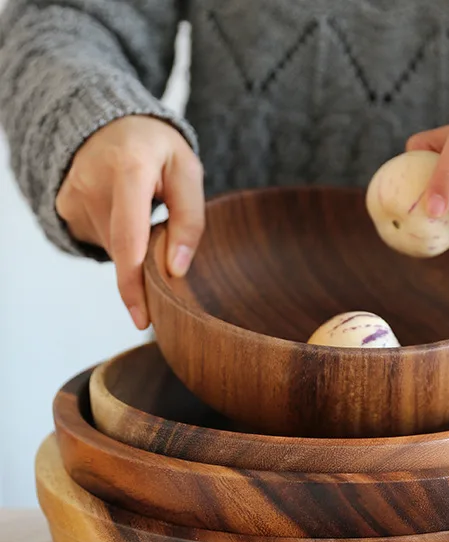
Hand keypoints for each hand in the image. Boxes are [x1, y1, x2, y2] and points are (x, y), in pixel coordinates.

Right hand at [56, 115, 204, 329]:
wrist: (108, 122)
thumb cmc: (156, 148)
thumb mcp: (187, 170)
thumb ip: (190, 219)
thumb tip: (177, 270)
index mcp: (129, 169)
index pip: (129, 239)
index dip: (134, 284)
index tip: (143, 318)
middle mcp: (93, 183)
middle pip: (124, 251)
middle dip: (147, 266)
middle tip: (165, 244)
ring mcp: (73, 196)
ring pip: (113, 250)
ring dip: (134, 247)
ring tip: (142, 211)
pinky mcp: (65, 208)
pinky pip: (100, 240)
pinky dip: (118, 238)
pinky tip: (121, 211)